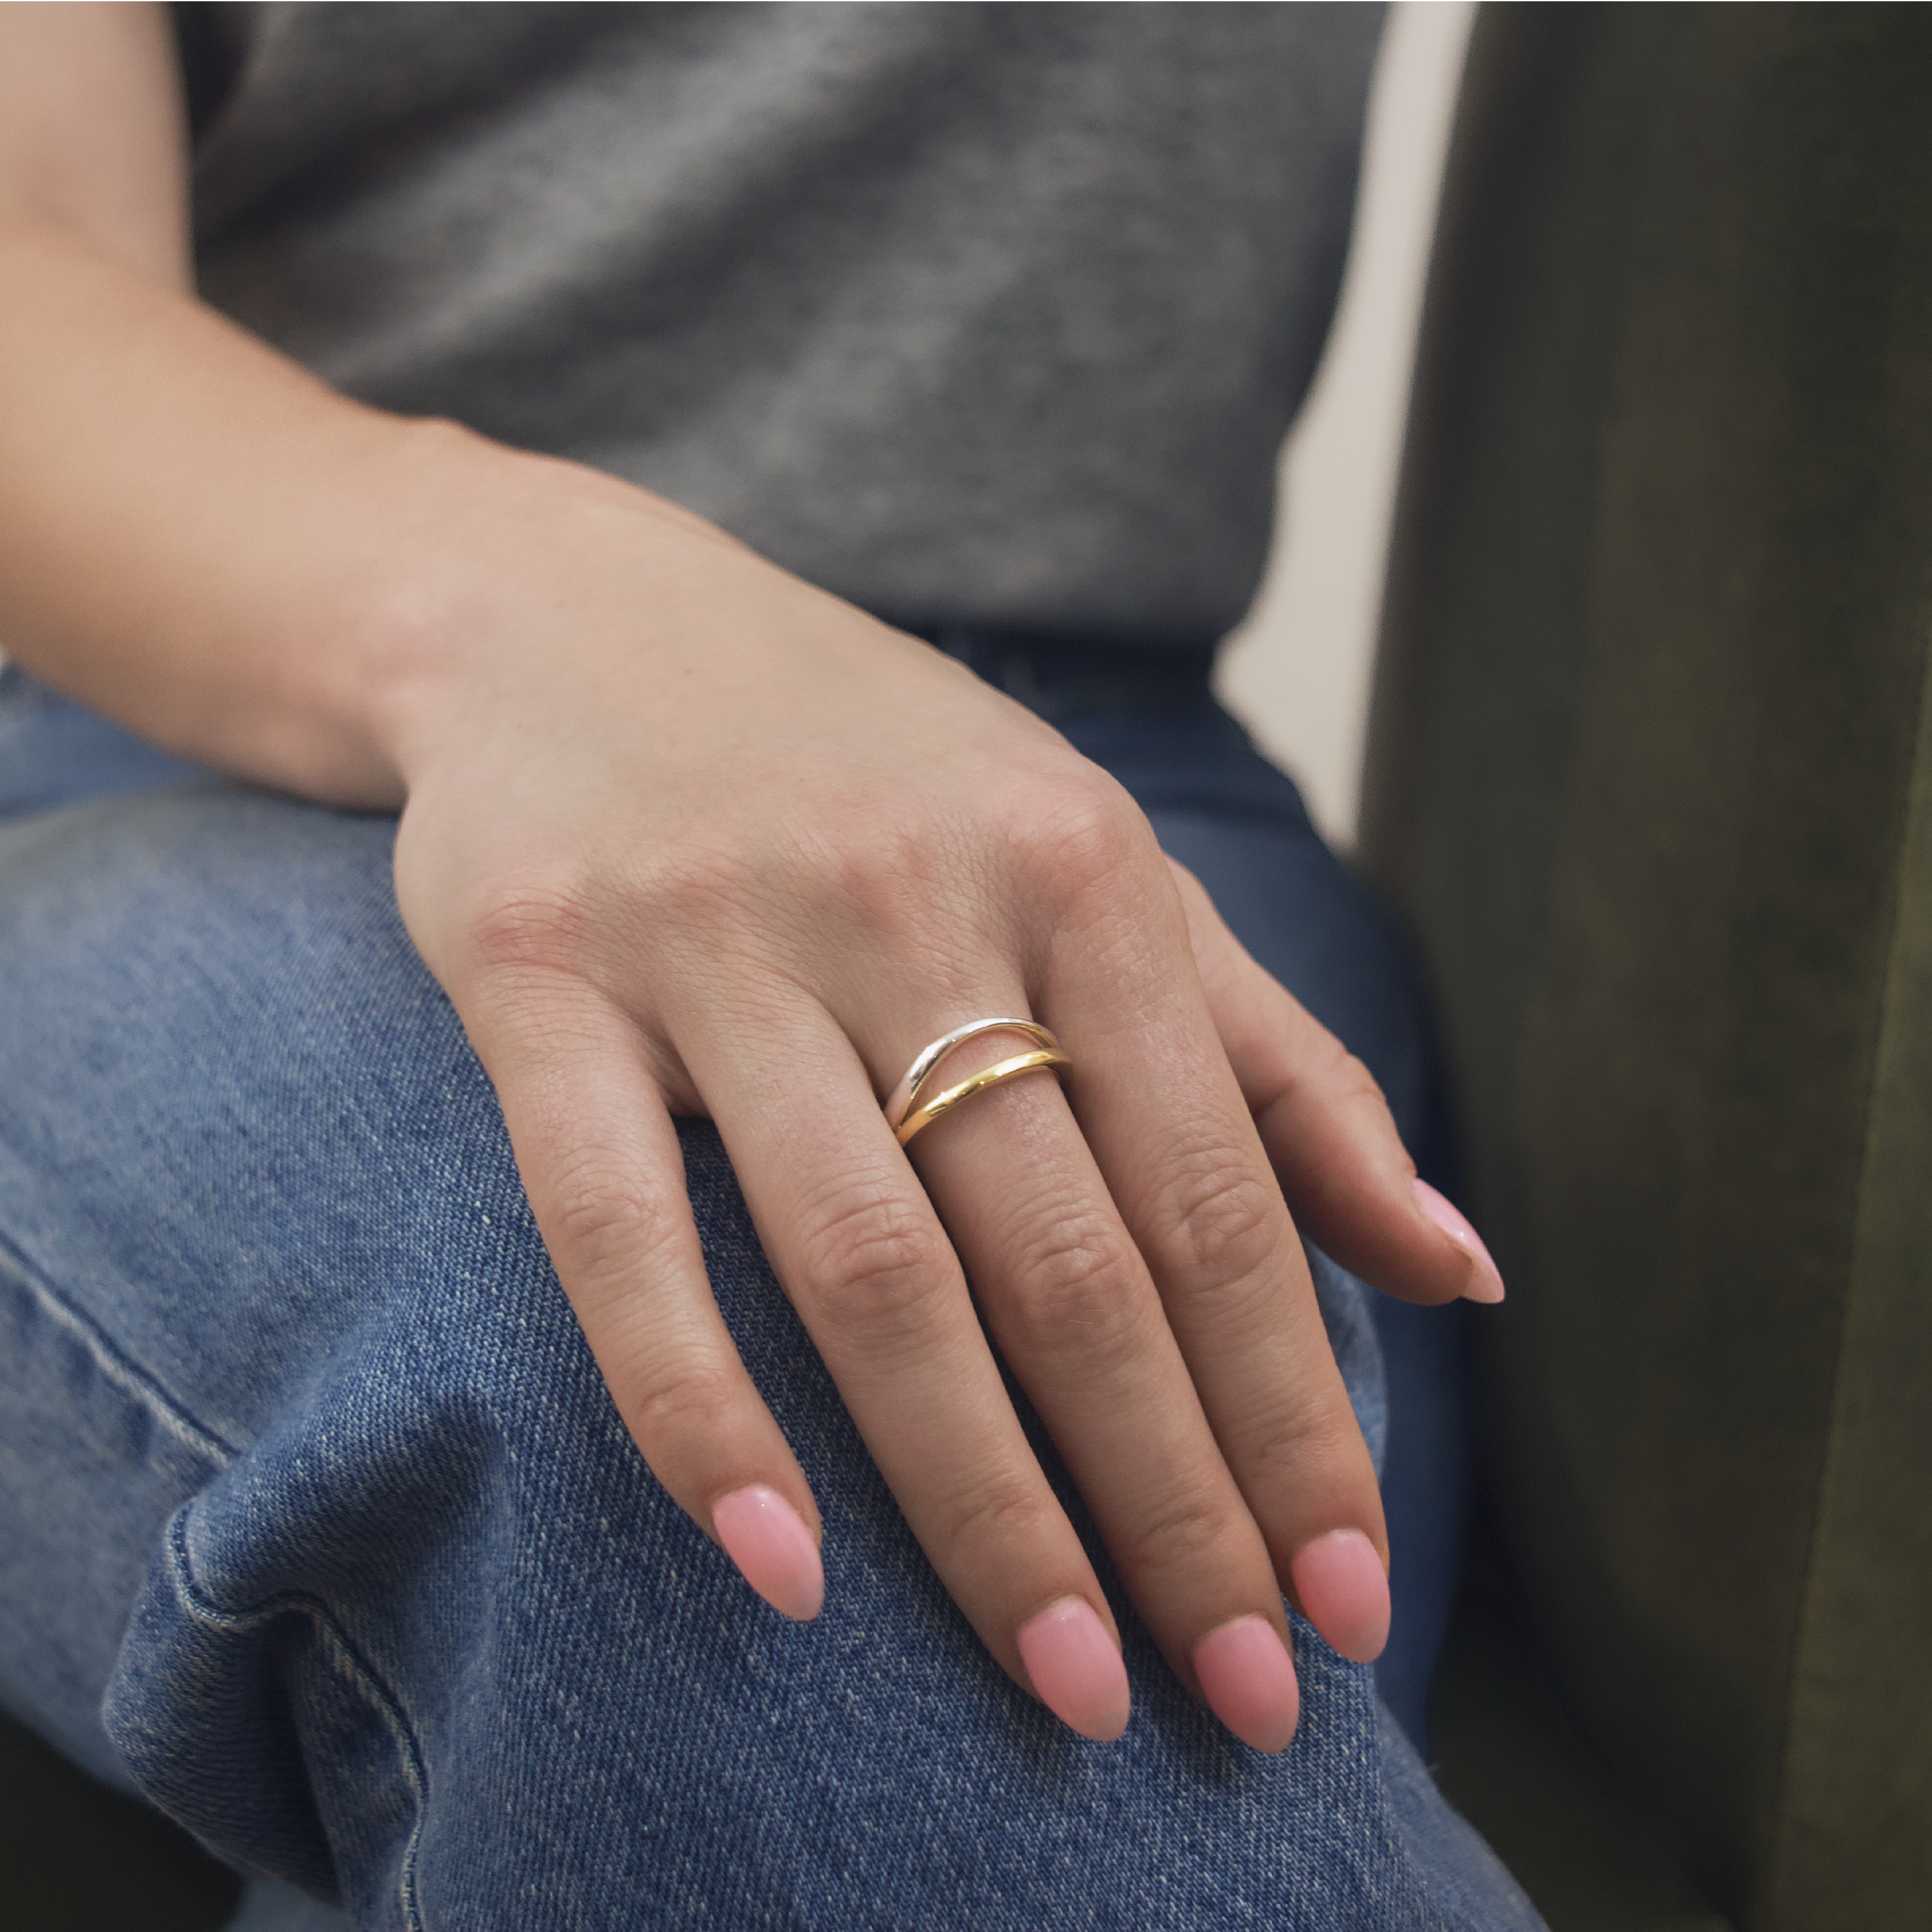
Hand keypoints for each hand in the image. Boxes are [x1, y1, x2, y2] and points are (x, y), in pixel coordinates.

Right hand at [373, 446, 1495, 1750]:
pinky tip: (774, 1565)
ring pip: (875, 1262)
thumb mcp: (1097, 865)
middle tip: (1240, 1704)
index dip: (1295, 1415)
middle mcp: (913, 898)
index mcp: (1081, 868)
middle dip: (1174, 1497)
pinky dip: (693, 1400)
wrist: (574, 619)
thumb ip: (1274, 1064)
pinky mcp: (541, 979)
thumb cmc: (869, 765)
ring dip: (981, 1494)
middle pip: (1072, 1255)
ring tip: (1065, 1674)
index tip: (1352, 1604)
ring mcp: (718, 940)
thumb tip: (1457, 1268)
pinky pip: (619, 1224)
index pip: (1221, 1197)